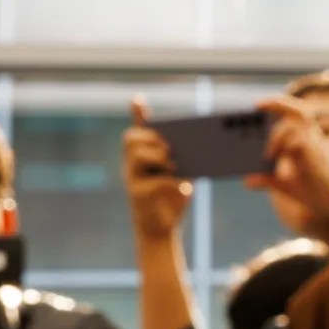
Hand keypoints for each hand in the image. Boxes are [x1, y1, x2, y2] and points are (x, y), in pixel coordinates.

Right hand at [123, 97, 190, 240]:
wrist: (162, 230)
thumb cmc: (172, 198)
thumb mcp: (180, 173)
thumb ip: (183, 159)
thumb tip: (196, 144)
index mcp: (143, 156)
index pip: (137, 130)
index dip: (136, 113)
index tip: (137, 98)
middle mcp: (132, 165)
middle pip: (132, 138)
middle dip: (151, 137)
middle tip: (169, 147)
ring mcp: (131, 179)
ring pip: (137, 155)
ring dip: (158, 155)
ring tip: (174, 164)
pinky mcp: (137, 196)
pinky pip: (152, 181)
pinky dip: (169, 181)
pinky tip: (183, 186)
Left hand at [247, 97, 328, 228]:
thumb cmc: (319, 193)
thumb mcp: (288, 186)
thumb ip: (269, 180)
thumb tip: (247, 180)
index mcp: (309, 141)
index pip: (297, 114)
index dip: (279, 105)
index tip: (258, 105)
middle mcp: (314, 138)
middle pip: (298, 110)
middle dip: (277, 104)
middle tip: (256, 106)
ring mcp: (316, 144)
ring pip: (294, 124)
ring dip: (276, 136)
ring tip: (268, 155)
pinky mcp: (316, 153)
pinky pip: (296, 141)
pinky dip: (282, 148)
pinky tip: (275, 161)